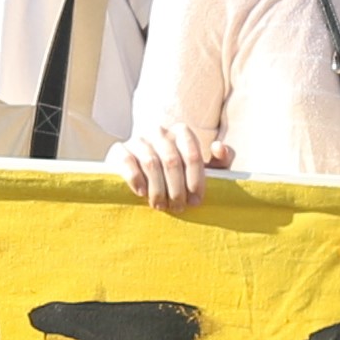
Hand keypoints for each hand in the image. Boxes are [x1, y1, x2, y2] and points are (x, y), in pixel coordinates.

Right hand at [114, 122, 228, 209]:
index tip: (196, 201)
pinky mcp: (118, 149)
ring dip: (158, 189)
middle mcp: (159, 131)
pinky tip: (141, 193)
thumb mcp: (204, 169)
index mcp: (181, 131)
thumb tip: (219, 147)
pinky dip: (135, 179)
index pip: (192, 155)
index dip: (196, 180)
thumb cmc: (180, 173)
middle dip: (177, 189)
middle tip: (178, 208)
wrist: (142, 172)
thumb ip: (220, 161)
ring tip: (161, 206)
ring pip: (151, 163)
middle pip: (172, 161)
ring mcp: (138, 139)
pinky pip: (127, 162)